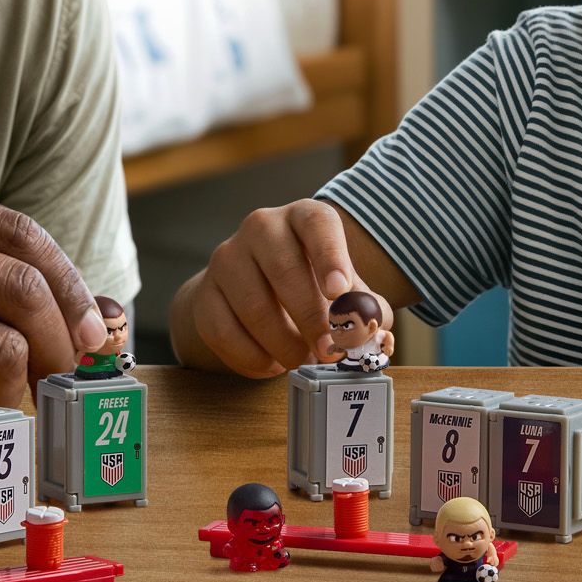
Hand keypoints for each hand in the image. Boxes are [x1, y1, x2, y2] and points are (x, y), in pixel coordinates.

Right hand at [181, 199, 378, 377]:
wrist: (252, 287)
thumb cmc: (311, 284)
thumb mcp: (344, 288)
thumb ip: (367, 310)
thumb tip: (376, 335)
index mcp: (304, 217)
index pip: (317, 223)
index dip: (330, 256)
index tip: (339, 292)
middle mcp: (262, 227)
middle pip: (285, 269)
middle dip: (311, 319)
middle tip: (328, 352)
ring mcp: (228, 257)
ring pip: (254, 306)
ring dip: (283, 344)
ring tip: (302, 359)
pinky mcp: (205, 292)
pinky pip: (225, 331)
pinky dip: (253, 357)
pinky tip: (271, 363)